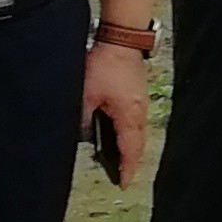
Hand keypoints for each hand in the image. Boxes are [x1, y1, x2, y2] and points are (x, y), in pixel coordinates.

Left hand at [82, 40, 150, 182]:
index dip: (127, 169)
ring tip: (121, 157)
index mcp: (128, 115)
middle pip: (138, 143)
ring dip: (131, 146)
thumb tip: (80, 134)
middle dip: (131, 161)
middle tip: (123, 174)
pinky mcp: (138, 92)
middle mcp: (139, 111)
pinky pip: (136, 120)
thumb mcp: (85, 94)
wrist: (121, 39)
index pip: (130, 150)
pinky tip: (120, 131)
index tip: (124, 183)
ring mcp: (141, 101)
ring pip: (138, 132)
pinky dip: (131, 132)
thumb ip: (82, 117)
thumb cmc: (106, 63)